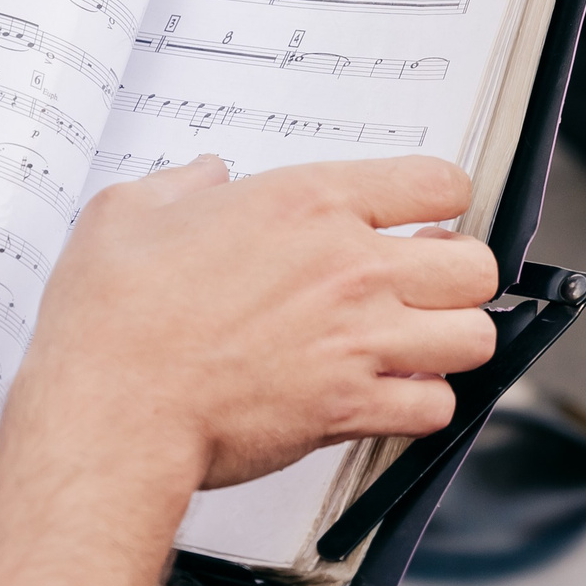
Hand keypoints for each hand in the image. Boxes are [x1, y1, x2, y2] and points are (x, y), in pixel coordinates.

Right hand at [18, 156, 500, 493]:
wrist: (110, 409)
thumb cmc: (114, 317)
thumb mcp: (130, 212)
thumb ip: (182, 184)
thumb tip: (206, 176)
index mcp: (309, 204)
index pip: (436, 182)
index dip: (440, 200)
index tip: (426, 217)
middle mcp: (351, 268)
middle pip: (475, 265)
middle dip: (457, 277)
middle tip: (424, 287)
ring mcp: (359, 341)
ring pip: (474, 336)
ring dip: (452, 342)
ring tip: (417, 345)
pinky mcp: (352, 408)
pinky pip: (437, 407)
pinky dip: (423, 405)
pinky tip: (392, 396)